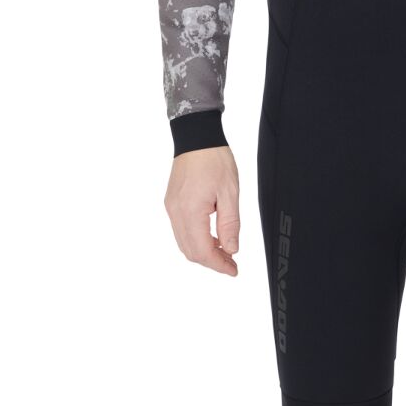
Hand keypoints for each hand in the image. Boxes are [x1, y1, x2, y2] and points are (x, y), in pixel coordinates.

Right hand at [164, 146, 240, 274]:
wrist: (197, 136)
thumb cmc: (214, 158)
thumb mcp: (230, 192)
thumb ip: (230, 224)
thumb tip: (232, 249)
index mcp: (190, 211)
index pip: (202, 252)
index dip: (219, 265)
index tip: (233, 270)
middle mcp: (176, 213)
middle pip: (190, 251)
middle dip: (211, 261)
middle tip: (231, 263)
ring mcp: (171, 208)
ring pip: (184, 243)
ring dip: (203, 251)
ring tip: (224, 250)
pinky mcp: (171, 203)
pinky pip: (181, 230)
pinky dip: (195, 239)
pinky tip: (211, 236)